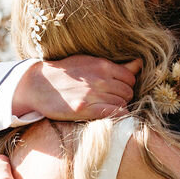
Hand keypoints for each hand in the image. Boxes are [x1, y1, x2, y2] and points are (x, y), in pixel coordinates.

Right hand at [13, 55, 142, 120]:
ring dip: (118, 107)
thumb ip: (116, 66)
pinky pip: (114, 113)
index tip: (118, 90)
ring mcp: (92, 94)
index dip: (127, 85)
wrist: (39, 84)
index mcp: (102, 65)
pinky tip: (109, 115)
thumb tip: (140, 63)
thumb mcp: (89, 62)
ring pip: (122, 103)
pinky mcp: (84, 109)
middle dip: (124, 97)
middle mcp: (100, 79)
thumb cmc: (66, 73)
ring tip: (106, 107)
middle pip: (128, 91)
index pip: (130, 77)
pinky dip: (117, 115)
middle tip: (112, 100)